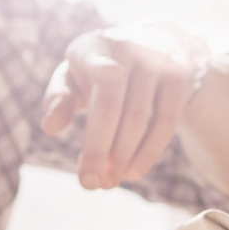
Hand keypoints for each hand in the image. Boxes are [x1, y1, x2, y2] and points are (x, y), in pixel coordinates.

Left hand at [42, 23, 210, 190]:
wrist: (153, 47)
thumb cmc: (99, 71)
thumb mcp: (75, 77)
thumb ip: (59, 99)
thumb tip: (49, 127)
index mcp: (94, 45)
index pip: (95, 56)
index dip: (102, 64)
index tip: (111, 72)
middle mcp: (128, 49)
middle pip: (111, 104)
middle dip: (98, 148)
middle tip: (88, 184)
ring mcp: (157, 63)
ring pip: (138, 119)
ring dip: (122, 157)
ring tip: (108, 182)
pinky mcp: (179, 81)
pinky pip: (165, 123)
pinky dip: (148, 152)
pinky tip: (133, 172)